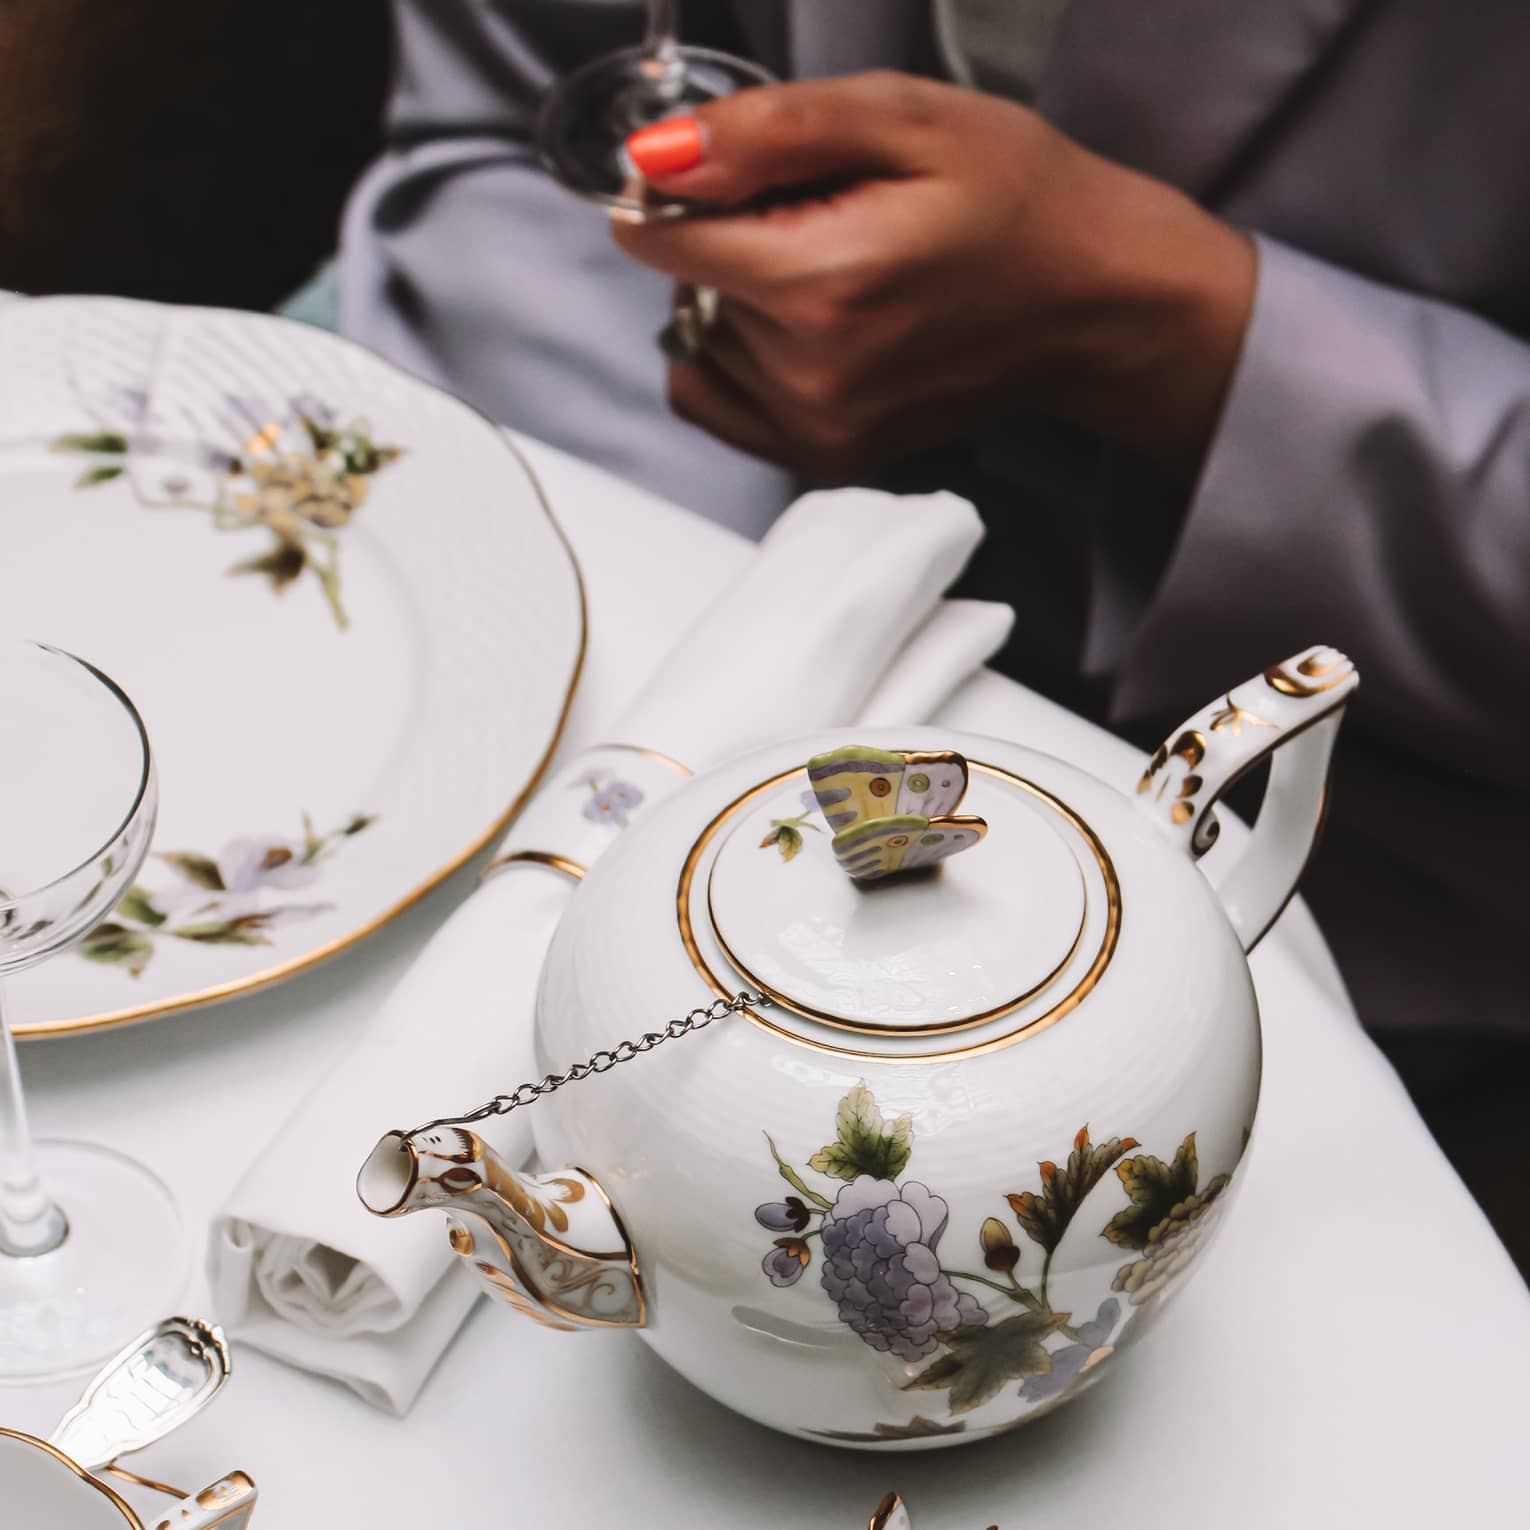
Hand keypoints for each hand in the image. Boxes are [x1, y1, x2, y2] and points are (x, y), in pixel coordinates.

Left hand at [614, 73, 1255, 481]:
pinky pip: (713, 399)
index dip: (687, 190)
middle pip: (685, 287)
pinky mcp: (825, 456)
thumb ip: (768, 133)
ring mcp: (817, 427)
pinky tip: (801, 326)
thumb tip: (654, 157)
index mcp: (823, 285)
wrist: (1095, 305)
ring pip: (701, 339)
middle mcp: (809, 375)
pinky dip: (732, 355)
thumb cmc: (1019, 203)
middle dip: (734, 239)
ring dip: (742, 299)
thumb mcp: (905, 119)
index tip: (744, 173)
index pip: (663, 237)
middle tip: (830, 218)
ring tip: (840, 273)